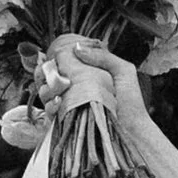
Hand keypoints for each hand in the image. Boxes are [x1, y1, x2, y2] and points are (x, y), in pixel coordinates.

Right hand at [52, 29, 154, 148]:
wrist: (133, 130)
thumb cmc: (131, 102)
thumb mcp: (123, 71)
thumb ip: (103, 56)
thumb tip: (77, 47)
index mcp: (85, 75)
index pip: (60, 63)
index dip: (52, 60)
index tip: (52, 58)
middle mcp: (73, 89)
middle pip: (47, 77)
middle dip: (44, 73)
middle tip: (53, 74)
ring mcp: (68, 105)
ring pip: (44, 93)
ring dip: (46, 89)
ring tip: (60, 89)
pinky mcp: (66, 121)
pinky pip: (49, 112)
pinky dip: (50, 105)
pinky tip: (59, 102)